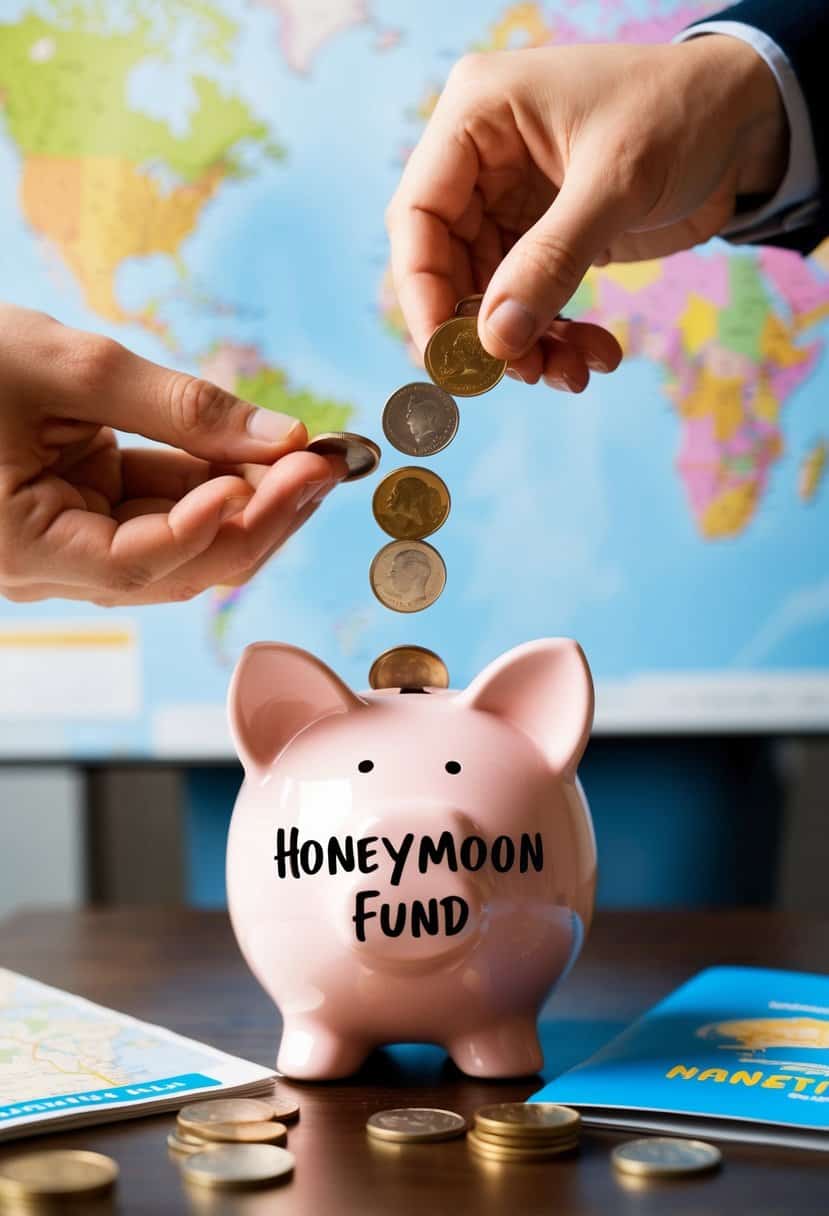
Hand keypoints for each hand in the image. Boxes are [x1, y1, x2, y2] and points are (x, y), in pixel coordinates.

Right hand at [0, 306, 343, 604]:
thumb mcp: (68, 367)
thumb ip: (181, 407)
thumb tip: (285, 434)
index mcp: (26, 549)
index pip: (148, 561)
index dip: (228, 521)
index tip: (294, 467)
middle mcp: (49, 567)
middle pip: (181, 564)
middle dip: (262, 514)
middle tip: (328, 462)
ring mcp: (67, 545)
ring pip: (179, 543)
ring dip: (248, 502)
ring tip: (308, 456)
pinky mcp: (81, 515)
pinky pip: (157, 512)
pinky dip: (211, 484)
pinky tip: (260, 455)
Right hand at [386, 36, 786, 387]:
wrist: (748, 115)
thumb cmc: (682, 110)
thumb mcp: (617, 181)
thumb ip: (551, 261)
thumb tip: (496, 342)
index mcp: (476, 115)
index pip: (417, 215)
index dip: (424, 292)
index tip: (449, 355)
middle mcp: (482, 159)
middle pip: (447, 265)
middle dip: (485, 328)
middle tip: (522, 374)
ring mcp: (511, 200)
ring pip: (490, 294)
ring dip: (527, 344)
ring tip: (573, 372)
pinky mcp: (544, 234)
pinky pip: (530, 300)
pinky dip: (556, 336)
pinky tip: (594, 355)